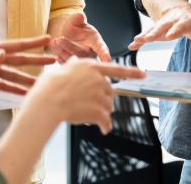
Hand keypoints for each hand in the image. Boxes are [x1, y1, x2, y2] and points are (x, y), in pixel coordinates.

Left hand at [0, 36, 55, 94]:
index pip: (15, 46)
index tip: (47, 38)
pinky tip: (21, 94)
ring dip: (26, 79)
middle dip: (36, 61)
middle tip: (53, 60)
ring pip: (11, 75)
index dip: (32, 43)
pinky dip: (10, 90)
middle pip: (18, 60)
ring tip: (41, 84)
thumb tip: (4, 54)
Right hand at [29, 57, 144, 134]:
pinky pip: (106, 121)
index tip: (143, 74)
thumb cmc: (48, 87)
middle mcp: (99, 79)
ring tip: (88, 116)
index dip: (131, 72)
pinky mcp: (99, 110)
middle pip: (109, 91)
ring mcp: (100, 94)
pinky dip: (106, 126)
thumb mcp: (60, 69)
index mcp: (92, 67)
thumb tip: (73, 61)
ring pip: (108, 106)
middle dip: (103, 99)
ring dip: (102, 112)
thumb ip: (71, 66)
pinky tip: (104, 130)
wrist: (47, 102)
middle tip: (89, 106)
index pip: (116, 68)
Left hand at [52, 12, 111, 62]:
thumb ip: (78, 18)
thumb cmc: (76, 27)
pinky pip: (63, 62)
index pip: (102, 49)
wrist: (67, 34)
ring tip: (56, 41)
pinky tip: (54, 44)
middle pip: (82, 54)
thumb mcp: (76, 20)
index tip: (107, 61)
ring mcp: (79, 59)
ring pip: (72, 60)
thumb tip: (79, 15)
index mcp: (96, 42)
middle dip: (70, 47)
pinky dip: (57, 53)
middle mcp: (89, 53)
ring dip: (62, 51)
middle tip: (60, 39)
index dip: (105, 55)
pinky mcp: (69, 63)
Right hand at [128, 4, 190, 53]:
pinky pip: (146, 33)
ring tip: (138, 40)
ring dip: (146, 34)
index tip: (170, 36)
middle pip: (165, 25)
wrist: (178, 9)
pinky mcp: (155, 29)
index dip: (176, 30)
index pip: (182, 25)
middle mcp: (173, 20)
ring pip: (154, 28)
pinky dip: (139, 39)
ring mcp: (163, 24)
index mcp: (187, 20)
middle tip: (150, 38)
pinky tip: (133, 45)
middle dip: (157, 31)